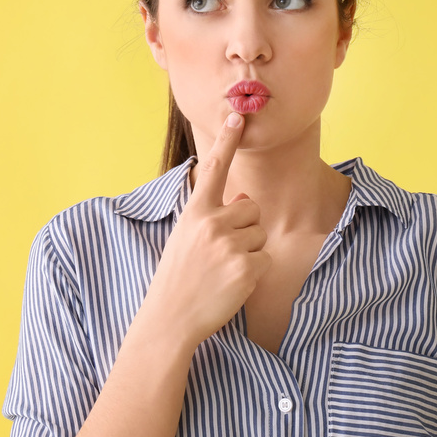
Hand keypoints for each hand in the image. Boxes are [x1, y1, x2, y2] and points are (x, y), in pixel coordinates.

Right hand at [140, 112, 271, 346]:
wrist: (170, 318)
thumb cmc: (179, 278)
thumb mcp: (187, 238)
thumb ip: (213, 215)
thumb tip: (246, 199)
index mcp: (195, 212)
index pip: (213, 170)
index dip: (226, 142)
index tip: (238, 118)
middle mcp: (212, 223)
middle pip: (253, 209)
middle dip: (246, 229)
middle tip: (221, 254)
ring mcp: (229, 245)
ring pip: (260, 234)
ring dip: (250, 251)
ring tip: (223, 270)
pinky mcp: (246, 268)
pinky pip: (266, 259)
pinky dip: (254, 273)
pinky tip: (232, 284)